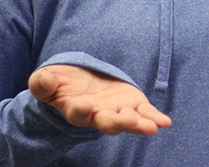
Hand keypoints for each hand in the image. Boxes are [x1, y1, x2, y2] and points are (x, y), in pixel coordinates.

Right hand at [28, 64, 171, 135]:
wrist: (79, 80)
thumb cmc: (59, 83)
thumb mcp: (46, 80)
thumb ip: (43, 83)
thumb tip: (45, 80)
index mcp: (75, 109)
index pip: (77, 113)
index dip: (80, 110)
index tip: (83, 106)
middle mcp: (97, 115)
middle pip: (107, 122)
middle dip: (117, 122)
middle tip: (126, 121)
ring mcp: (117, 110)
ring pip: (128, 120)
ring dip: (139, 124)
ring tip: (151, 127)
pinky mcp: (132, 104)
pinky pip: (145, 113)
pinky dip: (155, 117)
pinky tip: (165, 123)